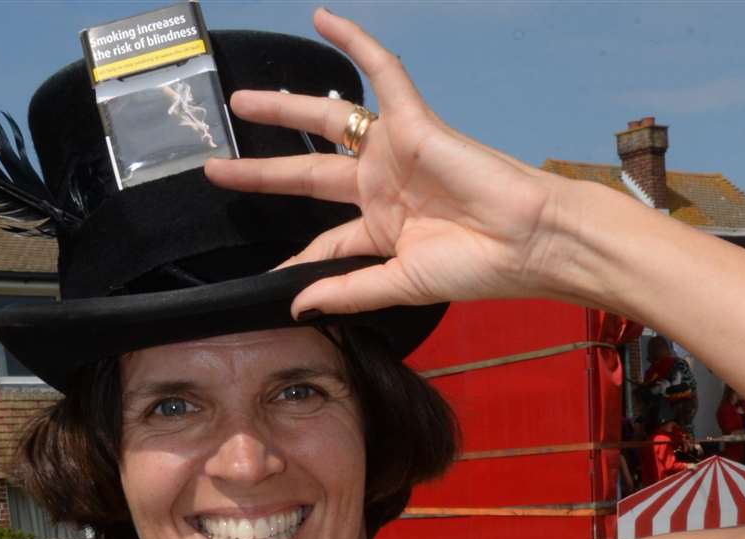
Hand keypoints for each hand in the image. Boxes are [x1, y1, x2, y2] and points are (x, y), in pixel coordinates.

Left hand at [204, 8, 567, 315]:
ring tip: (241, 103)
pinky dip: (355, 44)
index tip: (264, 277)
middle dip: (261, 173)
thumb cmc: (477, 266)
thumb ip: (348, 291)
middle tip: (215, 169)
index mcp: (382, 231)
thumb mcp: (402, 284)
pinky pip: (382, 73)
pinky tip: (323, 18)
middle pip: (307, 176)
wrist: (529, 240)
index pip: (324, 241)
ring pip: (328, 122)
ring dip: (284, 110)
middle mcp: (382, 187)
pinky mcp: (414, 123)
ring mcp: (395, 152)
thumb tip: (295, 304)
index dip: (293, 259)